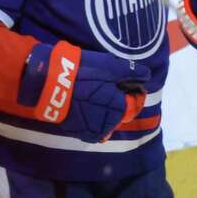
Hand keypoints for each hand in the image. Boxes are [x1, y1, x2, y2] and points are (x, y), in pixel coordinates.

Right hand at [18, 42, 149, 142]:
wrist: (49, 82)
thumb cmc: (85, 72)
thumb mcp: (113, 66)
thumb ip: (133, 72)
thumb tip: (146, 76)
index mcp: (119, 109)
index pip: (136, 105)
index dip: (135, 93)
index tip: (130, 84)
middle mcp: (107, 124)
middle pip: (121, 114)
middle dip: (120, 103)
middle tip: (111, 88)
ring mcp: (90, 129)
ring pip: (106, 123)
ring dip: (107, 113)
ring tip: (99, 98)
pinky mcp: (75, 131)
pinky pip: (91, 129)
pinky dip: (93, 121)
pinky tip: (89, 109)